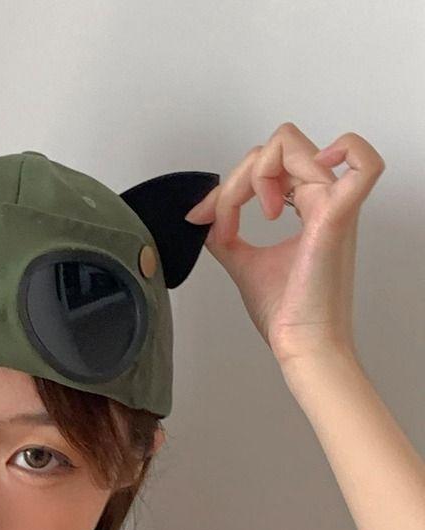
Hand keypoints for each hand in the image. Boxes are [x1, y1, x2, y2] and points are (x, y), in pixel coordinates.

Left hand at [183, 122, 384, 367]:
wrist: (300, 344)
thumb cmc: (288, 314)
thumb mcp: (243, 263)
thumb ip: (226, 236)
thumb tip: (204, 217)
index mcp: (310, 208)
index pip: (271, 164)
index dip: (229, 186)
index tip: (204, 219)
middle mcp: (325, 201)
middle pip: (280, 149)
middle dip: (238, 178)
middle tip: (225, 219)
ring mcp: (334, 206)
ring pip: (293, 148)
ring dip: (256, 174)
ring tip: (260, 214)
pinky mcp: (335, 219)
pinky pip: (363, 164)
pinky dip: (340, 151)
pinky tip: (302, 179)